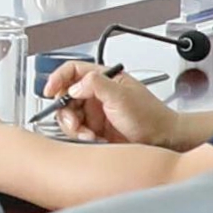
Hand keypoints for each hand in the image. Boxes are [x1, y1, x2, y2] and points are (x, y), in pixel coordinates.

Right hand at [56, 64, 175, 146]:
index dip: (57, 79)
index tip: (49, 91)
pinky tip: (94, 140)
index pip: (72, 71)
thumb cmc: (151, 116)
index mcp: (103, 79)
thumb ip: (96, 84)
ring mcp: (95, 113)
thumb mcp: (122, 96)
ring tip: (88, 135)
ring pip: (69, 117)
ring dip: (74, 128)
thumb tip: (73, 86)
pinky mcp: (95, 130)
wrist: (163, 140)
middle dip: (66, 111)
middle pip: (65, 97)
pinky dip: (81, 137)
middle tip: (74, 122)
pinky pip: (77, 132)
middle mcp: (97, 95)